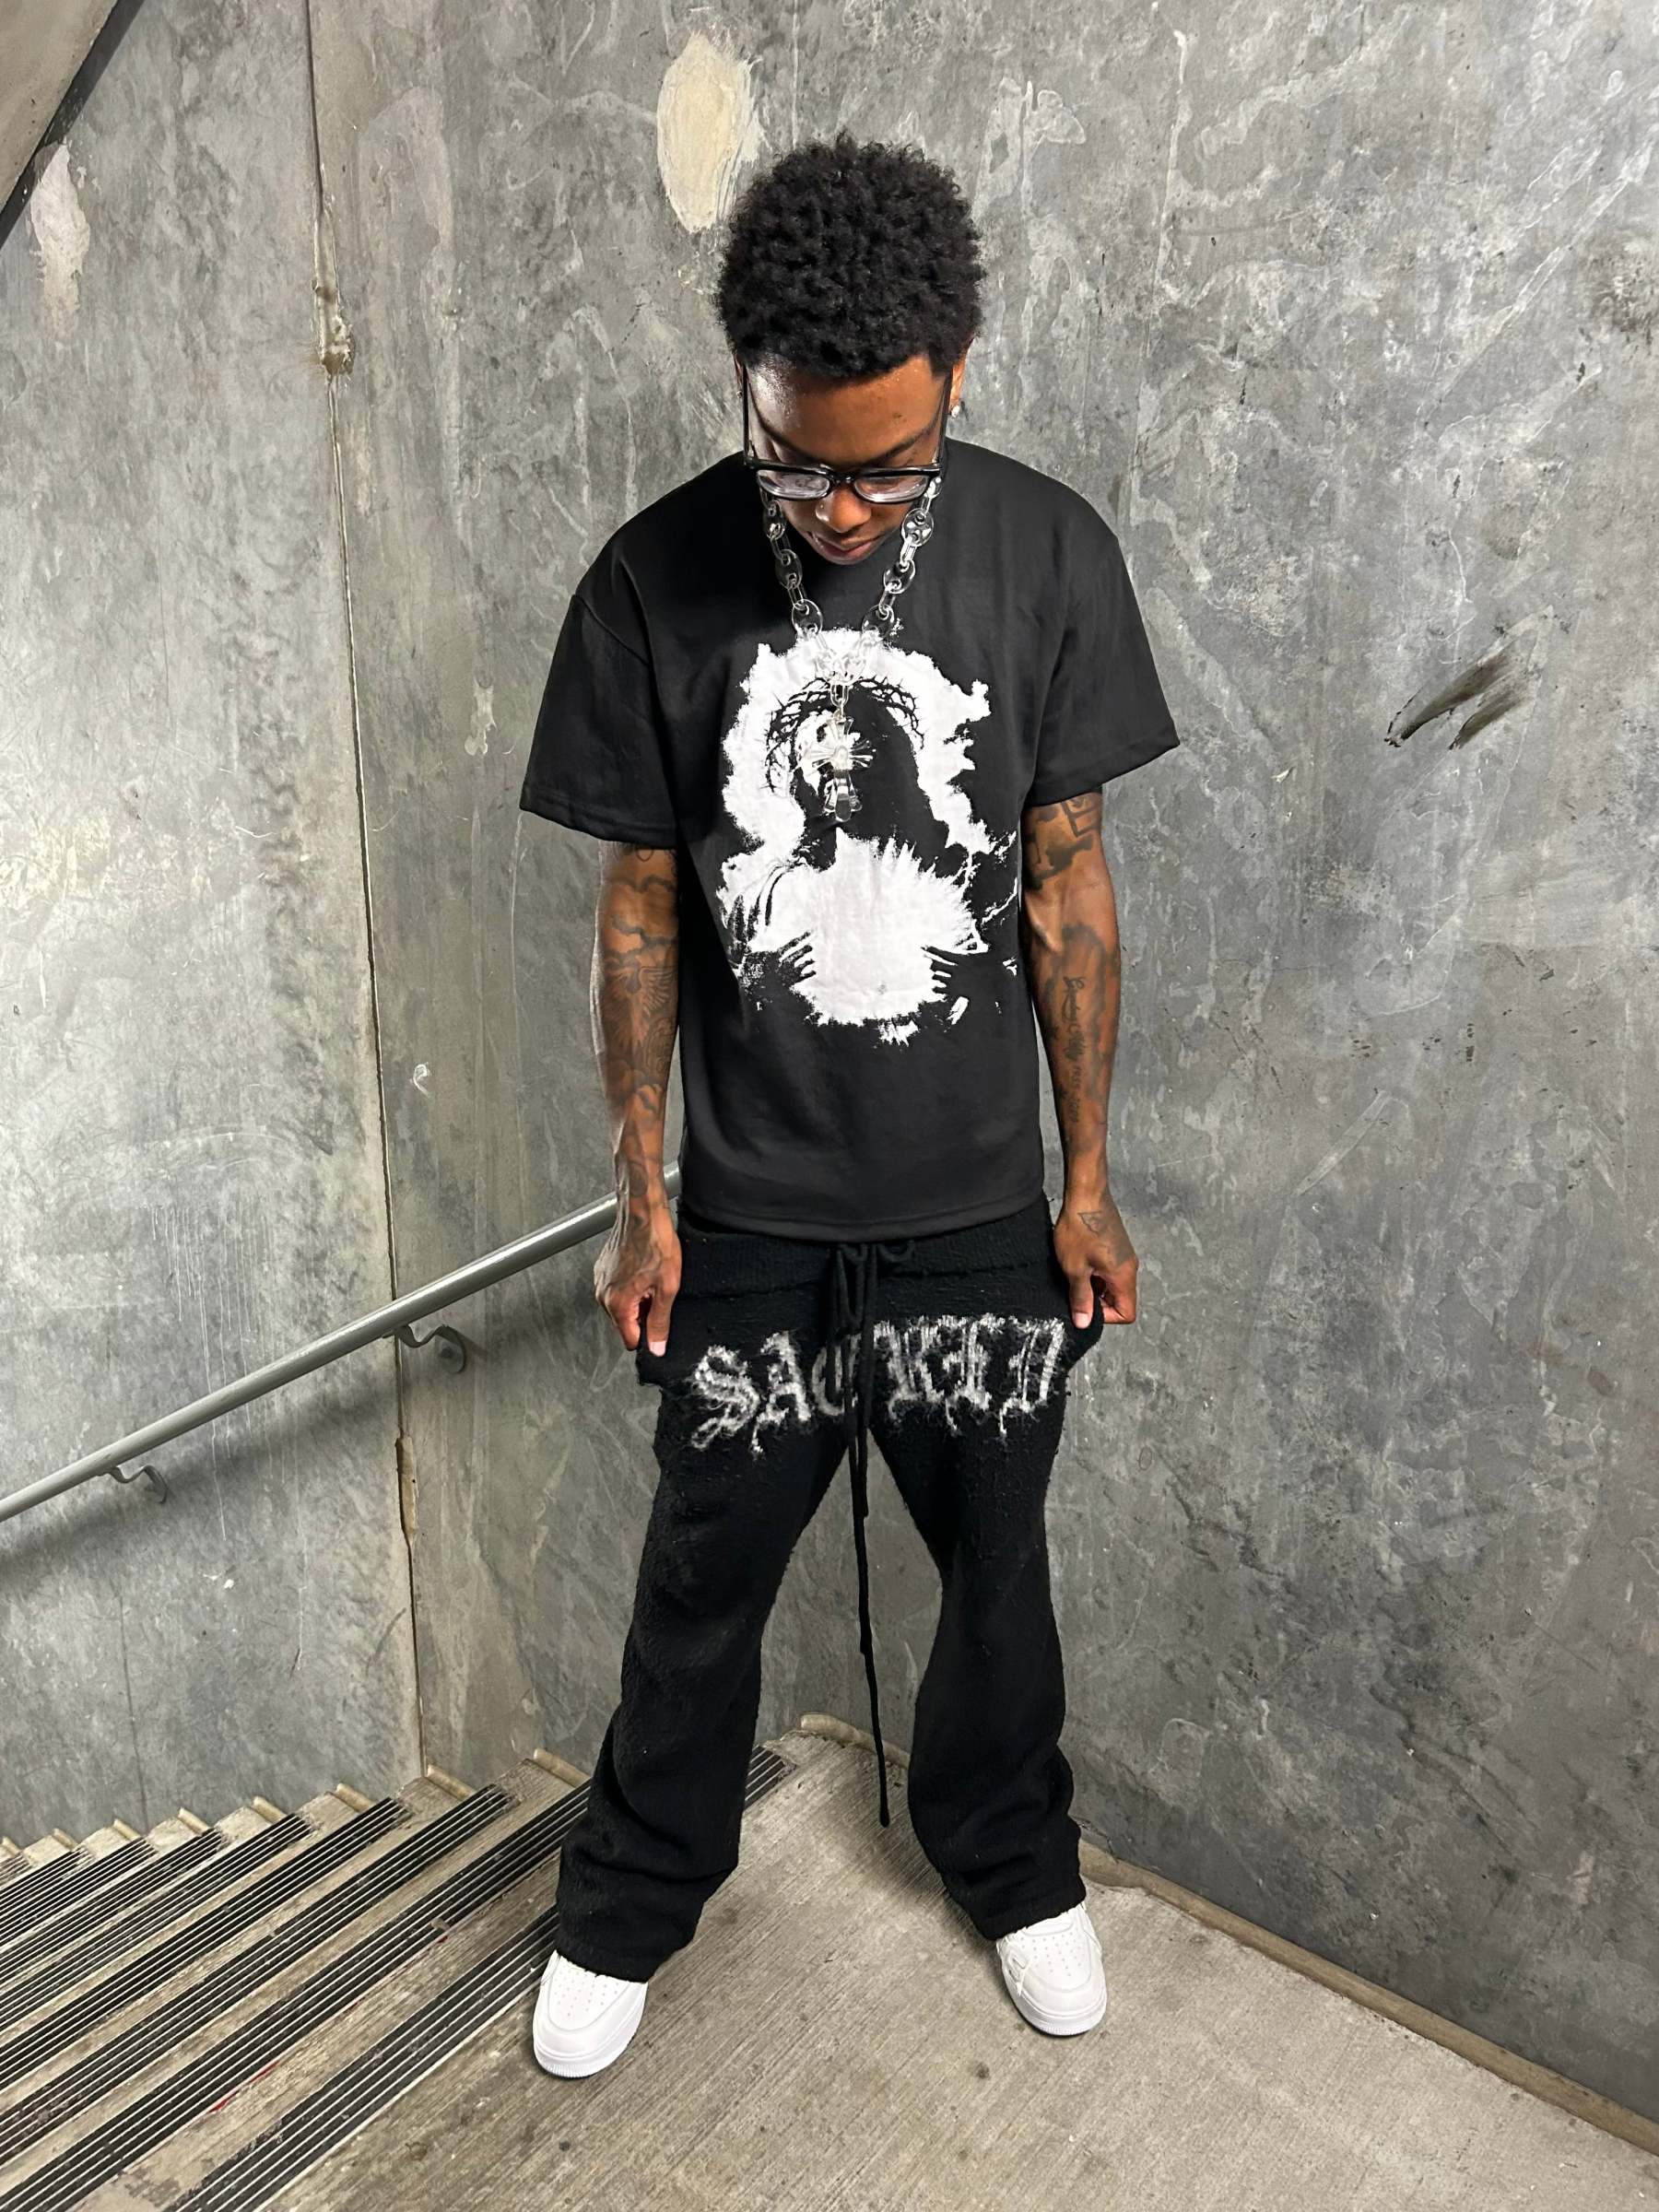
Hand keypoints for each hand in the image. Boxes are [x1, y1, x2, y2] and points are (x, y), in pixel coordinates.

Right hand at [597, 1202, 680, 1354]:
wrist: (643, 1211)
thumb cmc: (655, 1242)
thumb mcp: (667, 1287)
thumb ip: (660, 1321)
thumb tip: (656, 1347)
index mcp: (616, 1303)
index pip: (630, 1340)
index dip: (649, 1335)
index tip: (660, 1323)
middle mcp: (603, 1294)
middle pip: (626, 1322)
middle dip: (644, 1313)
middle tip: (658, 1291)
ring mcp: (601, 1280)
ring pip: (623, 1304)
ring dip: (638, 1298)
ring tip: (651, 1276)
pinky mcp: (603, 1268)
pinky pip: (618, 1288)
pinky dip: (631, 1284)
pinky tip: (643, 1267)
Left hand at [1053, 1193, 1137, 1326]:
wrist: (1085, 1193)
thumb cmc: (1081, 1227)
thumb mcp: (1075, 1269)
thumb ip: (1081, 1298)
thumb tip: (1084, 1322)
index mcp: (1124, 1276)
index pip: (1126, 1313)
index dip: (1105, 1317)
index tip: (1084, 1307)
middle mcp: (1129, 1267)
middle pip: (1120, 1299)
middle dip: (1097, 1301)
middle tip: (1075, 1289)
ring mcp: (1123, 1256)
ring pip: (1112, 1284)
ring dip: (1093, 1285)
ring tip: (1074, 1272)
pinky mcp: (1115, 1246)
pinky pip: (1108, 1270)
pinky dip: (1094, 1272)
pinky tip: (1077, 1260)